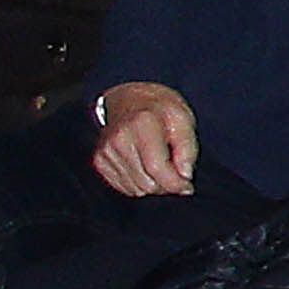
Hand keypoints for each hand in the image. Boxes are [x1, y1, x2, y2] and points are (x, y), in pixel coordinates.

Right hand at [86, 81, 199, 196]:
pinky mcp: (100, 161)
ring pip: (137, 189)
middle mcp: (119, 139)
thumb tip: (185, 175)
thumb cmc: (161, 110)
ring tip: (161, 165)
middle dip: (167, 185)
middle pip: (147, 183)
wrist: (129, 99)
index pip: (156, 167)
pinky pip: (126, 187)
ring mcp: (106, 151)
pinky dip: (140, 183)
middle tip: (177, 172)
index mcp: (141, 124)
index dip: (175, 183)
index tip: (188, 186)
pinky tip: (146, 166)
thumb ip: (188, 148)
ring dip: (154, 184)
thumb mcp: (184, 119)